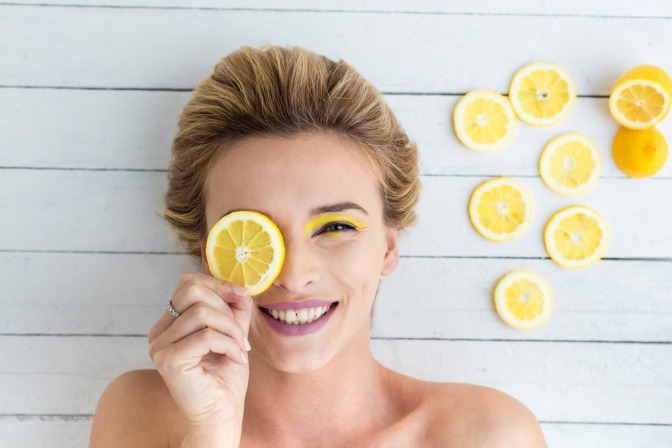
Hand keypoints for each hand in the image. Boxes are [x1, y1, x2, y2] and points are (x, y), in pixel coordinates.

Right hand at [148, 271, 252, 435]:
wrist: (221, 415)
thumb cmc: (225, 378)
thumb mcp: (232, 334)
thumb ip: (233, 310)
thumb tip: (241, 289)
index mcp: (170, 324)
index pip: (188, 283)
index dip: (218, 284)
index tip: (243, 296)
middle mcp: (159, 332)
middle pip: (192, 291)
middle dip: (226, 307)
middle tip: (240, 333)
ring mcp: (160, 346)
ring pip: (201, 312)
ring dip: (231, 329)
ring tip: (241, 349)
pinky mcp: (169, 360)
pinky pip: (206, 336)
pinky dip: (228, 344)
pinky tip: (236, 358)